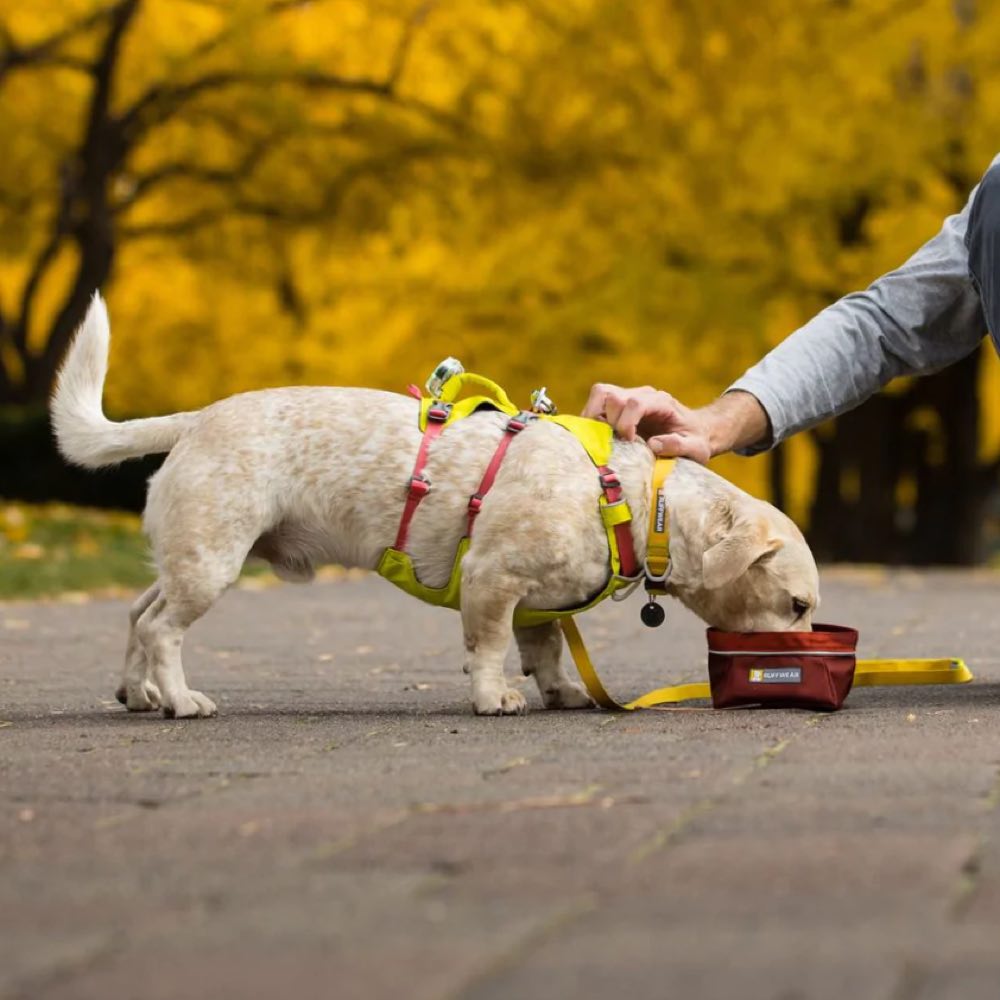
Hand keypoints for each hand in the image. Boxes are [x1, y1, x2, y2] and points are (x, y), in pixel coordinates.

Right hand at [582, 384, 711, 461]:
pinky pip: (596, 403)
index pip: (635, 403)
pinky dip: (591, 419)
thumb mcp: (696, 448)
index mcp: (662, 402)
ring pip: (600, 393)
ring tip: (600, 438)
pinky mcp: (618, 406)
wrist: (695, 430)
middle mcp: (643, 394)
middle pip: (613, 396)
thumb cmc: (695, 440)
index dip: (626, 423)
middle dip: (608, 421)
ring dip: (593, 416)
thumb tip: (653, 444)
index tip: (628, 442)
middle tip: (614, 443)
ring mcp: (629, 397)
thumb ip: (679, 446)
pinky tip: (599, 437)